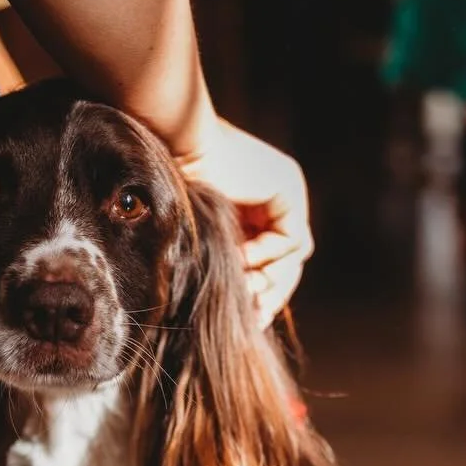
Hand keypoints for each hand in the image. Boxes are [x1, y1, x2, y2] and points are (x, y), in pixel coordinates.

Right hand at [176, 119, 313, 327]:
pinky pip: (291, 240)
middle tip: (255, 315)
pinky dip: (267, 255)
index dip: (265, 290)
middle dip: (273, 291)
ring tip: (242, 283)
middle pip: (289, 259)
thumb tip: (243, 307)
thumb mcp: (203, 236)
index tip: (251, 317)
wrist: (171, 148)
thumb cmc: (171, 190)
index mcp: (255, 205)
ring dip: (268, 275)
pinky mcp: (287, 189)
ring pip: (294, 255)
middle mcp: (277, 195)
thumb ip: (226, 261)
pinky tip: (241, 257)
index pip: (273, 257)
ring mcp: (287, 190)